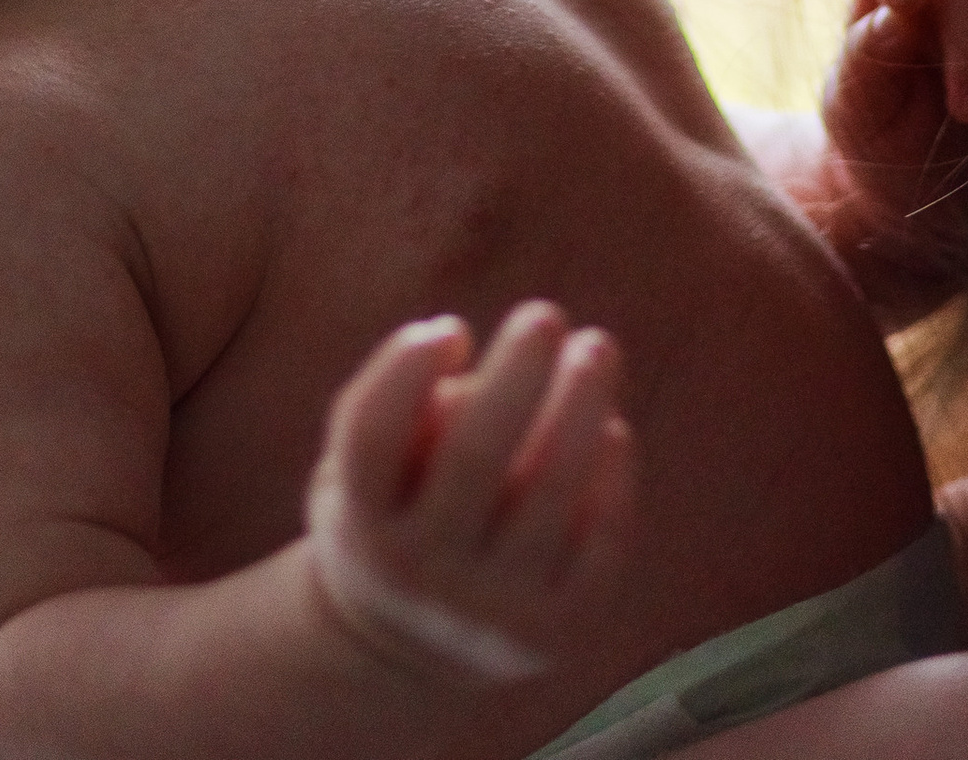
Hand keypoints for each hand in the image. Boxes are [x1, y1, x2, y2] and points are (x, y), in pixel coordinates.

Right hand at [305, 304, 634, 690]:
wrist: (410, 652)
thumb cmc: (390, 514)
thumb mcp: (355, 470)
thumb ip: (386, 398)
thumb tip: (452, 336)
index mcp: (360, 524)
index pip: (373, 440)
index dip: (403, 373)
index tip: (450, 326)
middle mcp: (420, 575)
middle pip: (472, 456)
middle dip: (517, 374)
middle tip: (545, 315)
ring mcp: (490, 611)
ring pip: (546, 494)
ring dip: (578, 407)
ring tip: (596, 348)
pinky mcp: (555, 634)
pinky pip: (596, 549)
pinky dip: (611, 482)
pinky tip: (612, 428)